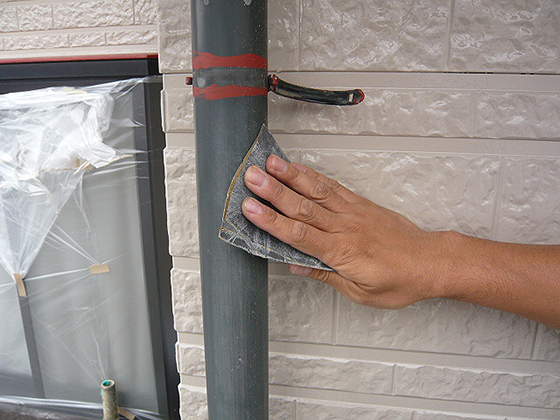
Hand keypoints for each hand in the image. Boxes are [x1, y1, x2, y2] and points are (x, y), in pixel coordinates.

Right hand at [241, 155, 447, 308]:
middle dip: (274, 191)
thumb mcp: (360, 291)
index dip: (272, 221)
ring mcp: (353, 212)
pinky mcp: (360, 204)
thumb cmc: (400, 281)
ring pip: (316, 191)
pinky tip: (299, 168)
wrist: (431, 262)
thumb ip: (326, 275)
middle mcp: (345, 227)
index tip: (250, 209)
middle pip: (303, 207)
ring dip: (291, 176)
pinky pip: (334, 187)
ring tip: (269, 163)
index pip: (299, 235)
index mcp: (342, 253)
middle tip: (251, 177)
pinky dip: (315, 176)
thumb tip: (296, 265)